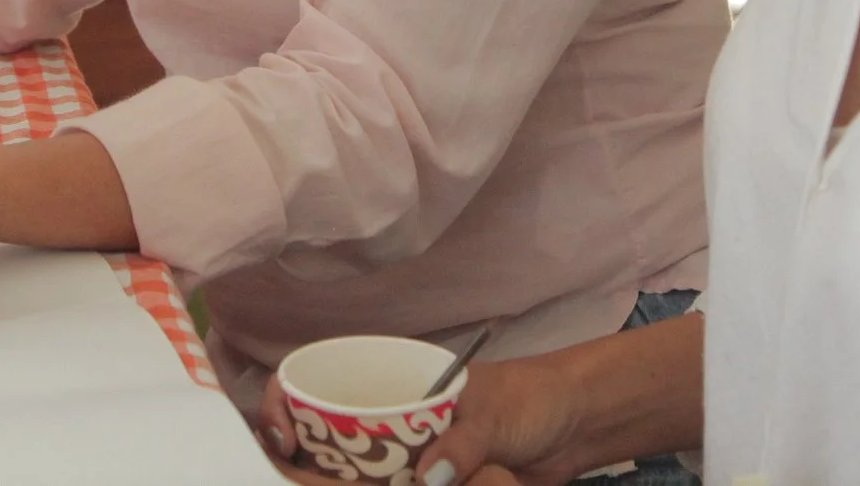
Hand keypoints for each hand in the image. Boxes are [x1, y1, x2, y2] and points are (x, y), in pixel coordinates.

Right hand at [257, 356, 583, 485]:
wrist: (575, 427)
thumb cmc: (530, 399)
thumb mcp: (494, 413)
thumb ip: (462, 442)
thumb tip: (428, 478)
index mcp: (391, 382)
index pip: (316, 383)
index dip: (285, 405)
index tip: (285, 434)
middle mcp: (386, 420)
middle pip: (323, 440)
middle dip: (308, 461)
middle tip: (307, 478)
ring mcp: (403, 458)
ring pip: (354, 476)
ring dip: (347, 483)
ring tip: (342, 485)